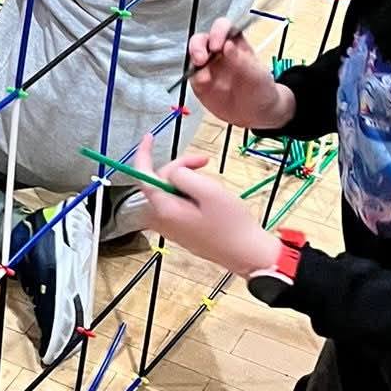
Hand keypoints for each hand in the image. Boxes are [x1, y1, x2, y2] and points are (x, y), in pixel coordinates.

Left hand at [133, 138, 276, 274]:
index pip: (144, 177)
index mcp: (165, 210)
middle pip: (162, 181)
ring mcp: (172, 226)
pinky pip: (179, 202)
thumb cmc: (232, 225)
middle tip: (204, 161)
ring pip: (172, 190)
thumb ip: (183, 175)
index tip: (149, 137)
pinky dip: (191, 192)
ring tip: (211, 183)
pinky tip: (209, 197)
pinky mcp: (182, 228)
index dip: (144, 154)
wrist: (247, 253)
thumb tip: (172, 171)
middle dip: (181, 167)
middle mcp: (163, 219)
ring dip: (189, 180)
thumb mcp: (209, 191)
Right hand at [185, 18, 294, 129]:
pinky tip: (203, 84)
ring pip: (193, 55)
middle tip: (201, 59)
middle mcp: (218, 51)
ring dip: (193, 61)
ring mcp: (207, 66)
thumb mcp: (257, 75)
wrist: (255, 112)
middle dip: (198, 46)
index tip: (217, 45)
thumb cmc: (260, 89)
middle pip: (202, 39)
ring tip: (203, 76)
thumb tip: (227, 45)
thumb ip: (242, 61)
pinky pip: (192, 75)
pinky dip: (194, 78)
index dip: (217, 32)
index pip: (223, 28)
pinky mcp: (199, 81)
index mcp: (235, 43)